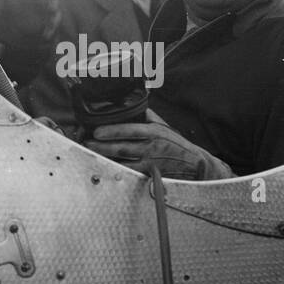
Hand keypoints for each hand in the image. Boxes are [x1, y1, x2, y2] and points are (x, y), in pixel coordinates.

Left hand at [1, 0, 60, 44]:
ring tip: (51, 25)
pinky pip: (52, 29)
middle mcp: (45, 3)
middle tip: (52, 8)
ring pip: (55, 17)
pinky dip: (50, 32)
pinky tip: (46, 36)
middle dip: (54, 5)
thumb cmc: (15, 1)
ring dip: (55, 21)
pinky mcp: (46, 25)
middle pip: (53, 3)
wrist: (14, 17)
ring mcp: (47, 14)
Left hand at [87, 110, 233, 179]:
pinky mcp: (150, 176)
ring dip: (105, 159)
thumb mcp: (165, 127)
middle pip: (122, 147)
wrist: (195, 165)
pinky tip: (105, 167)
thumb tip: (132, 106)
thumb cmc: (177, 145)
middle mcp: (152, 148)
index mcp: (154, 132)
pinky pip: (129, 173)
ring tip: (91, 154)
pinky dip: (116, 170)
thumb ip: (148, 117)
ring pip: (122, 162)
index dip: (112, 131)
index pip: (130, 130)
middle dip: (102, 146)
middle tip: (87, 143)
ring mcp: (150, 164)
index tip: (96, 131)